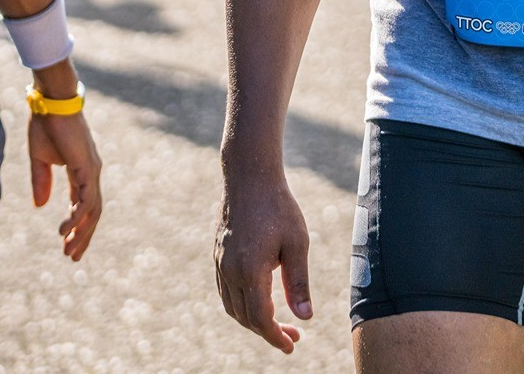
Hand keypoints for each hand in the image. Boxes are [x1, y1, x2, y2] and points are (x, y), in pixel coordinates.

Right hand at [27, 108, 103, 260]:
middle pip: (93, 212)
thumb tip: (41, 206)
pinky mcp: (87, 167)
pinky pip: (87, 198)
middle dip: (83, 236)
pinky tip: (65, 229)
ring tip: (68, 249)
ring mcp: (91, 170)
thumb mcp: (39, 159)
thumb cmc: (46, 125)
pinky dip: (77, 216)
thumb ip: (41, 182)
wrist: (51, 102)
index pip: (83, 205)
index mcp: (80, 172)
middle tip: (72, 257)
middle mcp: (90, 173)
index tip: (66, 245)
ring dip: (81, 232)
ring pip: (93, 209)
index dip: (76, 226)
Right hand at [215, 165, 312, 353]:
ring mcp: (220, 264)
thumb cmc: (279, 208)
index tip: (292, 346)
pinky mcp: (218, 257)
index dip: (275, 336)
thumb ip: (298, 283)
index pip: (261, 318)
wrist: (249, 178)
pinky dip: (242, 305)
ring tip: (278, 322)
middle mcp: (230, 271)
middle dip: (268, 332)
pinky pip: (226, 292)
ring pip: (233, 308)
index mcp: (250, 271)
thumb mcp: (297, 244)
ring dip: (253, 321)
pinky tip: (261, 301)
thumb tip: (305, 317)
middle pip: (245, 318)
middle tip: (293, 336)